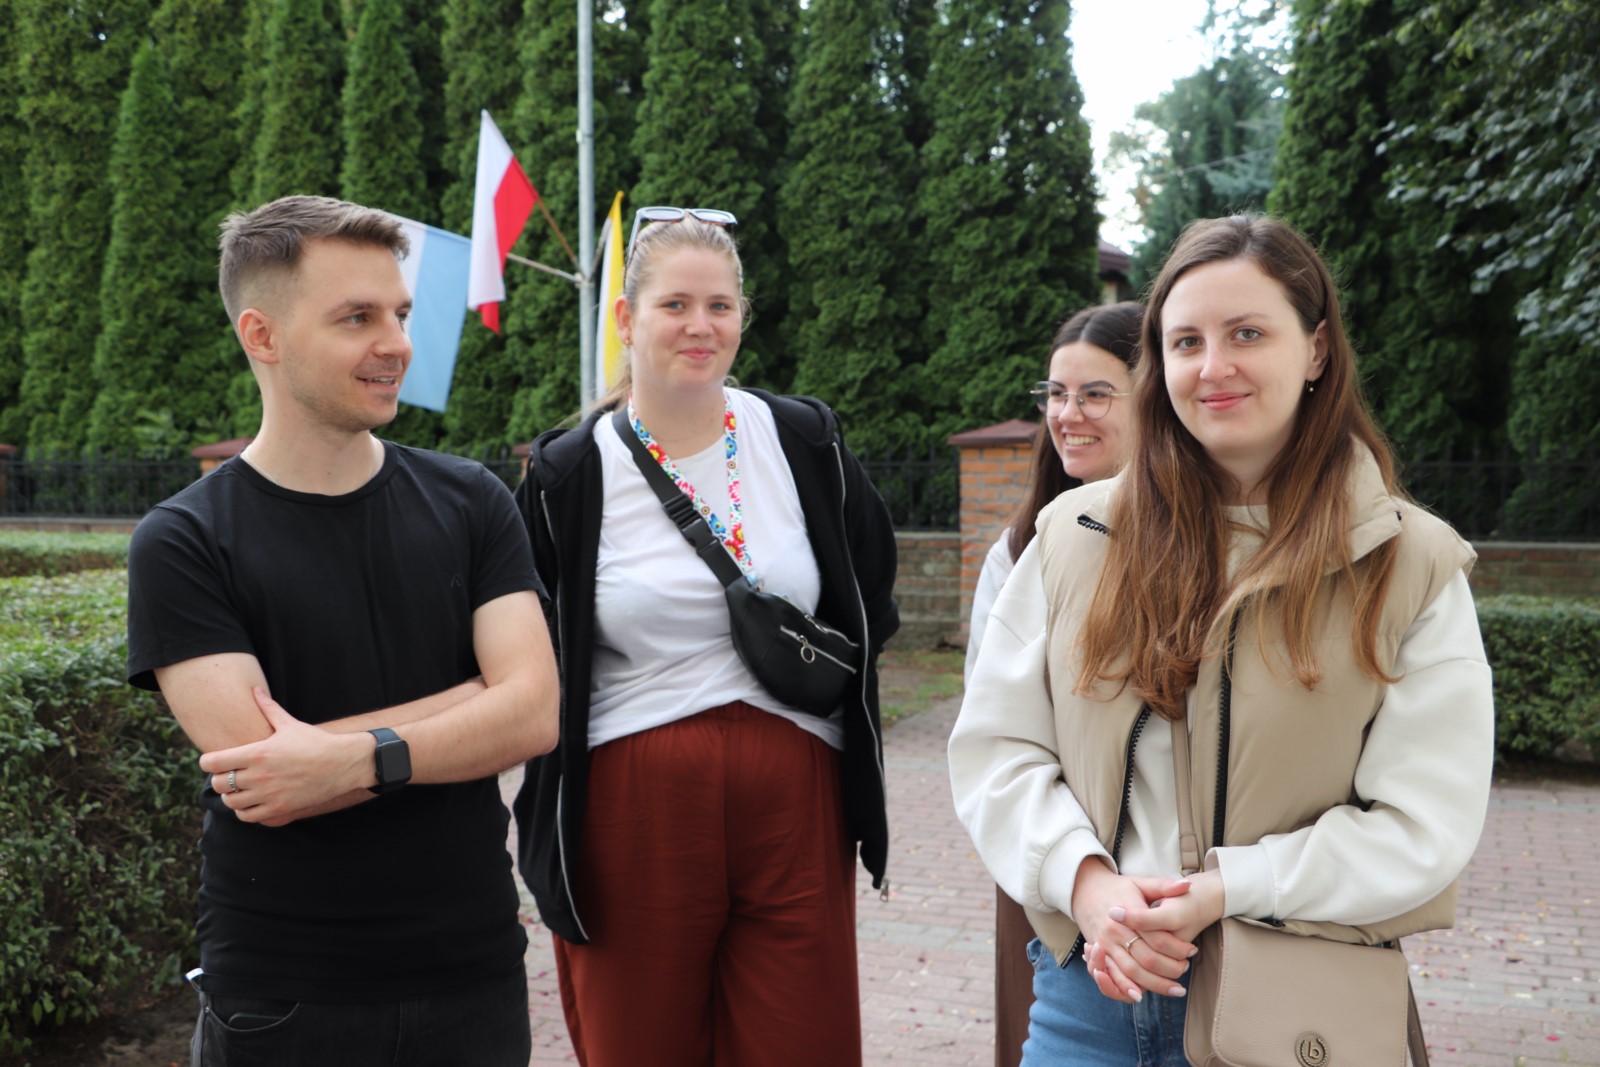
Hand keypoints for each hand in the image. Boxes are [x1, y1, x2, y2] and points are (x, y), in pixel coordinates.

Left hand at [198, 688, 373, 826]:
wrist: (344, 763)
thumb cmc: (316, 742)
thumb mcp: (290, 724)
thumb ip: (268, 709)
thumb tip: (256, 690)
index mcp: (258, 752)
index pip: (213, 762)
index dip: (208, 762)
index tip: (214, 760)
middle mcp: (259, 775)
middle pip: (218, 784)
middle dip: (219, 779)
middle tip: (228, 775)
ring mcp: (269, 795)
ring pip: (230, 802)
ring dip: (231, 796)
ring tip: (239, 790)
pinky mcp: (279, 809)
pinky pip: (248, 816)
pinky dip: (244, 811)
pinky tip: (251, 802)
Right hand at [1071, 857, 1196, 1003]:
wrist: (1084, 890)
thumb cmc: (1118, 888)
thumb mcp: (1140, 883)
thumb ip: (1164, 886)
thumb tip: (1187, 885)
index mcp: (1128, 913)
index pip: (1157, 938)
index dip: (1178, 947)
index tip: (1192, 950)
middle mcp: (1115, 931)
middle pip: (1147, 959)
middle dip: (1170, 969)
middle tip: (1185, 970)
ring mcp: (1105, 945)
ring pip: (1132, 972)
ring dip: (1155, 984)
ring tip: (1176, 989)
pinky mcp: (1100, 954)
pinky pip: (1113, 976)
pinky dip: (1126, 988)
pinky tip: (1141, 996)